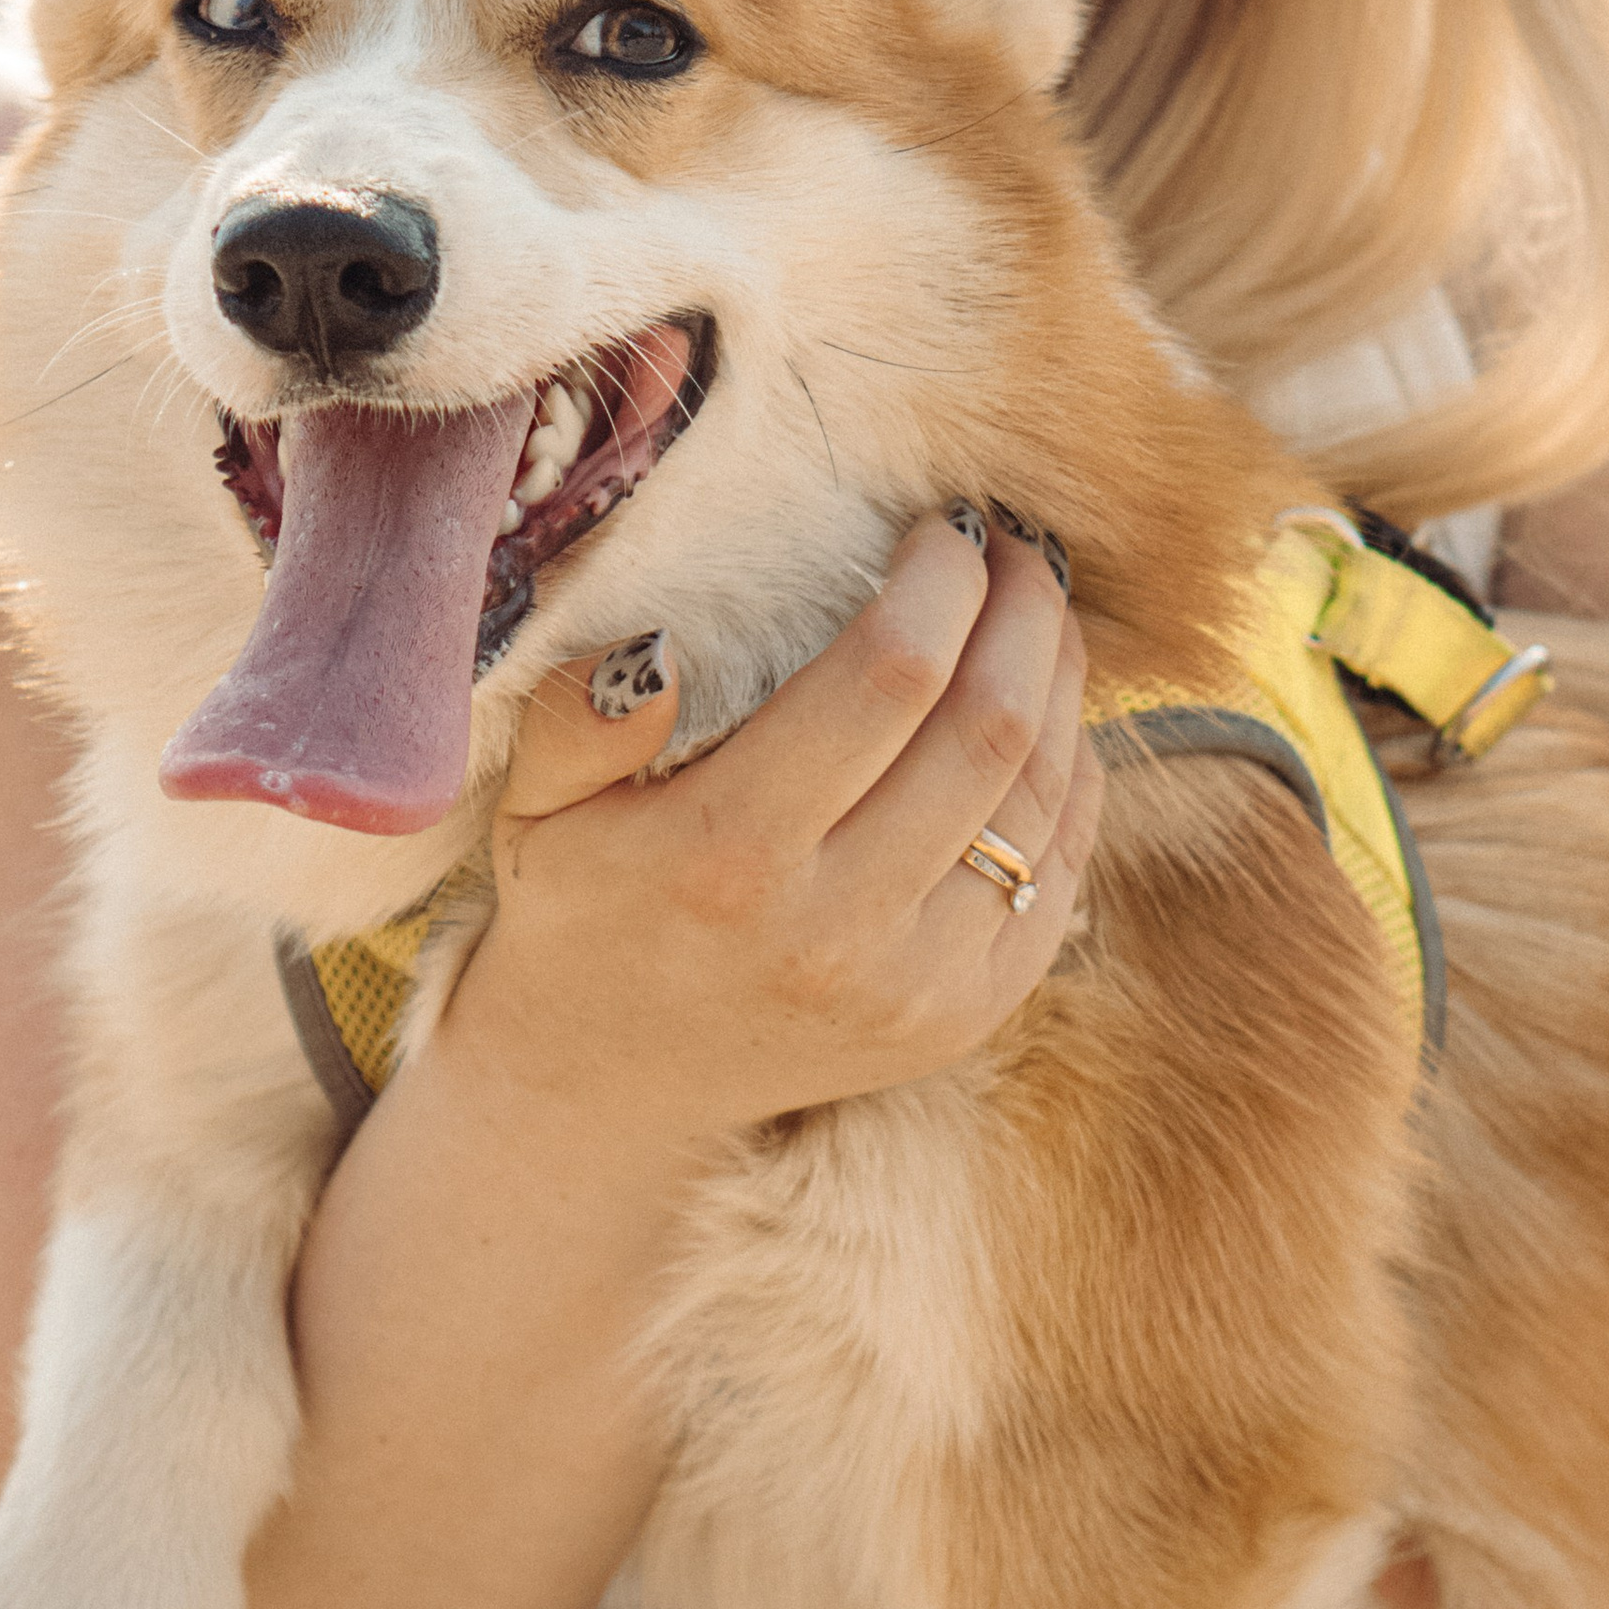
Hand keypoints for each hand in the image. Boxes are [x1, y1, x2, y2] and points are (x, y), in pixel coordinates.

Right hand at [457, 510, 1097, 1153]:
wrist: (607, 1083)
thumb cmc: (578, 909)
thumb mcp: (536, 806)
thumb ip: (580, 716)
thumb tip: (664, 648)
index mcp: (730, 857)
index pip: (889, 677)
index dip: (941, 580)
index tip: (941, 526)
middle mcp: (838, 929)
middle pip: (988, 725)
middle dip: (1023, 609)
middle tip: (1012, 545)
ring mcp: (918, 986)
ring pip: (1043, 793)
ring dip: (1060, 679)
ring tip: (1037, 611)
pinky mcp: (968, 1015)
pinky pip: (1063, 867)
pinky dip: (1072, 772)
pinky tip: (1047, 712)